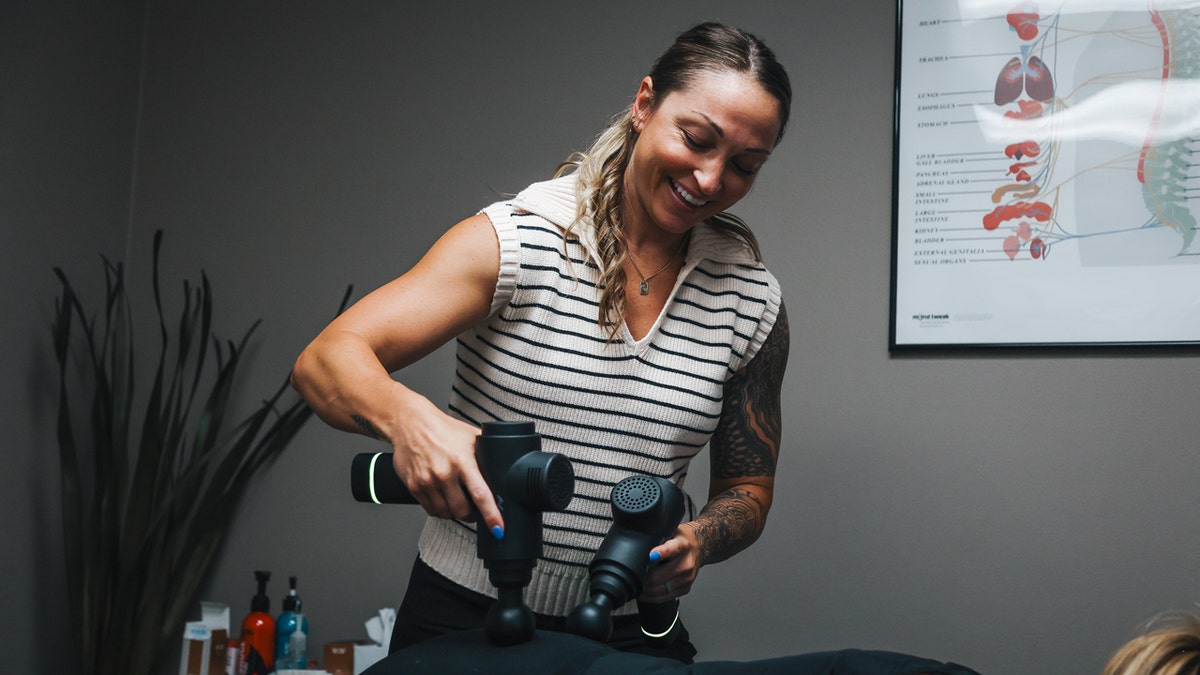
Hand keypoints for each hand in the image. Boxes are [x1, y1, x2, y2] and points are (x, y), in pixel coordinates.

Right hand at [389, 405, 504, 536]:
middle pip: (462, 511)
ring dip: (455, 513)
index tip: (498, 529)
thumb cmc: (442, 428)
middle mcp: (444, 473)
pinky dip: (440, 510)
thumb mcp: (471, 436)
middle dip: (472, 515)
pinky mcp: (414, 486)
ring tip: (459, 502)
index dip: (491, 515)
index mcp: (462, 460)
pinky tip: (444, 499)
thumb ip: (486, 452)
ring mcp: (427, 481)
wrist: (410, 423)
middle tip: (476, 511)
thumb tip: (506, 465)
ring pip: (446, 513)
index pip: (480, 494)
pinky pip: (431, 510)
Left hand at [640, 523, 700, 602]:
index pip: (672, 549)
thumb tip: (640, 544)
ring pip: (662, 589)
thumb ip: (657, 537)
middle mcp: (687, 563)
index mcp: (682, 545)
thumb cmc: (680, 540)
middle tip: (631, 577)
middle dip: (645, 578)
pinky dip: (652, 597)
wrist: (697, 548)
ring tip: (635, 587)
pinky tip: (644, 593)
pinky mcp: (686, 588)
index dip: (661, 553)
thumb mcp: (670, 531)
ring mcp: (687, 578)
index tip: (650, 556)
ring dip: (646, 591)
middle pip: (662, 575)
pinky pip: (666, 597)